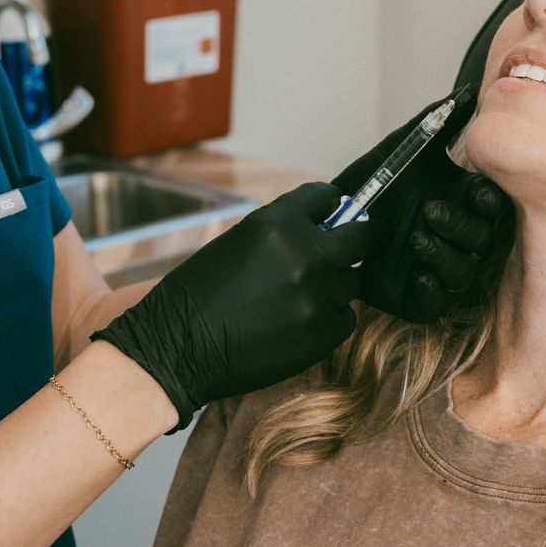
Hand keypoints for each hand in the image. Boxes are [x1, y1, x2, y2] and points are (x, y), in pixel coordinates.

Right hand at [92, 182, 367, 425]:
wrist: (176, 348)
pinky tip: (297, 325)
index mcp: (277, 223)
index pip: (327, 197)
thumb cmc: (196, 295)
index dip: (331, 206)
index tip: (335, 213)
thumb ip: (281, 233)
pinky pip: (345, 318)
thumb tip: (321, 228)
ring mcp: (318, 294)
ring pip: (351, 281)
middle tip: (369, 239)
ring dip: (334, 286)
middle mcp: (304, 253)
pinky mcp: (324, 332)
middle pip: (364, 236)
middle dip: (367, 236)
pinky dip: (328, 320)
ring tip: (300, 299)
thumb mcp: (236, 243)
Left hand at [337, 0, 534, 321]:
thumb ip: (432, 123)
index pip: (489, 204)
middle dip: (460, 225)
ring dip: (446, 255)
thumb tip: (464, 93)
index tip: (475, 190)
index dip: (487, 200)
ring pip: (463, 271)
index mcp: (460, 201)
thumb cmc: (369, 183)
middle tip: (430, 211)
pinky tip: (417, 275)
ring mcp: (438, 269)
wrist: (326, 222)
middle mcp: (456, 237)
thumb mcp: (397, 149)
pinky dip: (433, 290)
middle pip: (481, 237)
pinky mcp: (416, 297)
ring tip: (417, 238)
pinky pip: (438, 302)